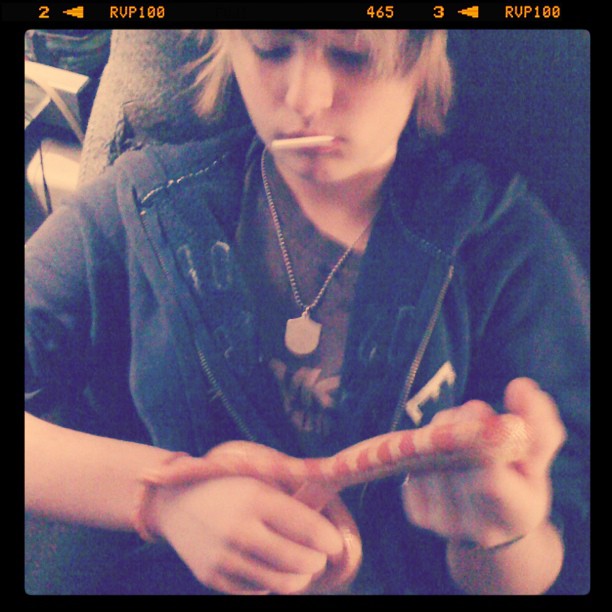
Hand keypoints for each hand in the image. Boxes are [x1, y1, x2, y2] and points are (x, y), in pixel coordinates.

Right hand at [148, 475, 343, 594]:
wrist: (175, 501)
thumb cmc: (227, 488)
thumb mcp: (258, 481)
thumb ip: (290, 503)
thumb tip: (329, 528)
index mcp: (255, 498)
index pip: (308, 528)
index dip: (330, 541)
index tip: (336, 543)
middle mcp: (239, 529)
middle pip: (299, 562)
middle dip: (317, 562)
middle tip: (319, 556)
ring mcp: (224, 557)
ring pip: (282, 584)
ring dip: (299, 578)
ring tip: (300, 566)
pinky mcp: (212, 578)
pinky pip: (257, 592)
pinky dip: (271, 584)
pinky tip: (270, 567)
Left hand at [402, 378, 566, 546]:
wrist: (495, 523)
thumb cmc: (521, 481)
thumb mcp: (538, 455)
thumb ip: (538, 421)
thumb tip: (520, 387)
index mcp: (517, 514)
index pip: (490, 479)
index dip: (484, 441)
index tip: (490, 420)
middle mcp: (477, 526)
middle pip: (455, 457)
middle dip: (464, 422)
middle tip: (477, 413)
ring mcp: (443, 522)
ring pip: (429, 453)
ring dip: (443, 429)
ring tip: (461, 431)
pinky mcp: (418, 513)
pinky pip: (413, 462)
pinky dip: (426, 446)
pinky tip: (443, 450)